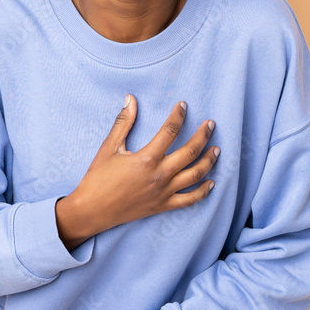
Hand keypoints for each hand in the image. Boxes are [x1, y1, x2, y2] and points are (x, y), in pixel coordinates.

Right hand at [55, 94, 218, 249]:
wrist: (92, 210)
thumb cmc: (98, 178)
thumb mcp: (109, 147)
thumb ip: (123, 123)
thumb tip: (131, 99)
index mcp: (147, 158)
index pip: (170, 131)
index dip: (178, 116)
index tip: (183, 106)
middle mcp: (160, 175)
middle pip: (190, 152)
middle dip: (203, 136)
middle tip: (211, 124)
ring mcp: (164, 192)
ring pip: (195, 175)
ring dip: (209, 161)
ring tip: (217, 149)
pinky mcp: (163, 206)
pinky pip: (190, 200)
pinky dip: (203, 191)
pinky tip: (211, 182)